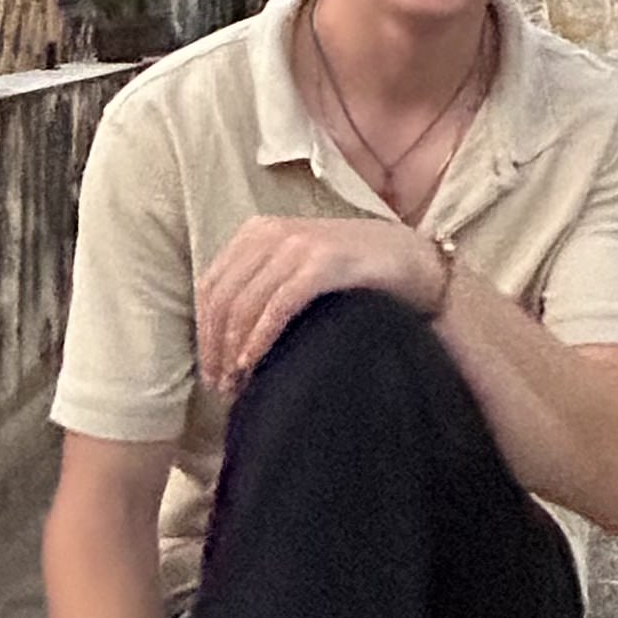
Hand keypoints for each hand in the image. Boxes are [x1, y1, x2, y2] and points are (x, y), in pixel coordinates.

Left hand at [195, 214, 442, 394]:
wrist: (414, 258)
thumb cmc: (355, 272)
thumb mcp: (299, 266)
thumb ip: (264, 284)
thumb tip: (223, 337)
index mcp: (259, 231)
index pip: (211, 285)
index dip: (203, 333)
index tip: (209, 371)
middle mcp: (273, 232)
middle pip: (222, 298)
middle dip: (214, 347)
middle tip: (220, 387)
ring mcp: (299, 245)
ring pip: (244, 303)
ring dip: (233, 350)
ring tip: (236, 384)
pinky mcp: (324, 263)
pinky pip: (278, 306)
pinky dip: (259, 339)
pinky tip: (254, 364)